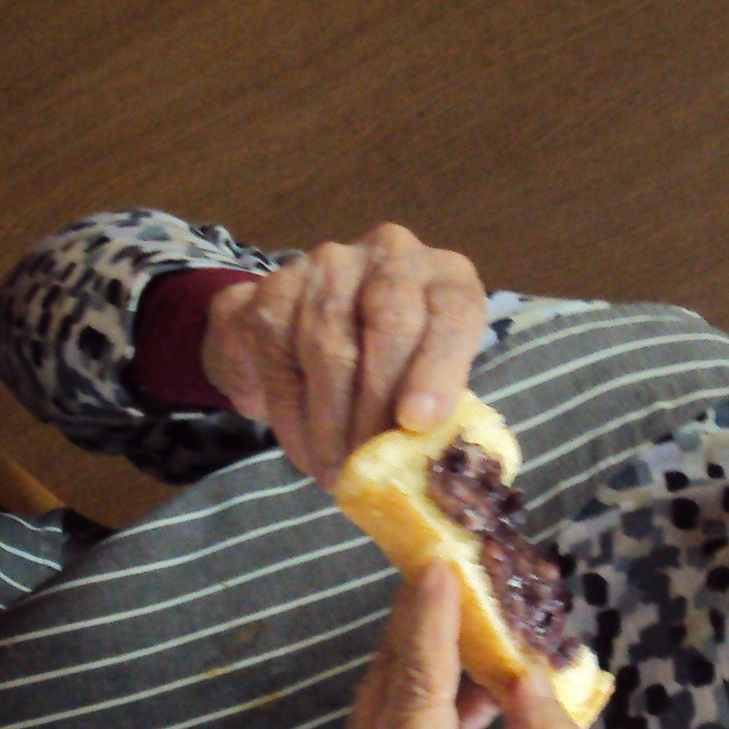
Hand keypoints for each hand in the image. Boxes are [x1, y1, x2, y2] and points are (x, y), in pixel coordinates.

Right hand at [202, 224, 488, 485]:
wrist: (307, 332)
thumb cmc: (390, 367)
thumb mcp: (427, 380)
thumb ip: (439, 413)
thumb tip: (429, 469)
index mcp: (446, 277)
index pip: (454, 309)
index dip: (439, 367)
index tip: (418, 423)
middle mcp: (392, 255)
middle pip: (389, 322)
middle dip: (377, 405)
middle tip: (369, 467)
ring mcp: (329, 265)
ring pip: (328, 344)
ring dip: (331, 423)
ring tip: (337, 473)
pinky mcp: (274, 290)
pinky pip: (280, 358)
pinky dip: (293, 419)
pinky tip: (307, 454)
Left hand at [313, 562, 590, 728]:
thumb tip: (527, 670)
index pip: (417, 695)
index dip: (429, 624)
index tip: (440, 566)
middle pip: (389, 684)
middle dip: (426, 620)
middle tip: (468, 568)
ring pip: (379, 699)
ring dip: (424, 654)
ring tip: (480, 617)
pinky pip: (380, 726)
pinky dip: (420, 695)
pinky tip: (469, 683)